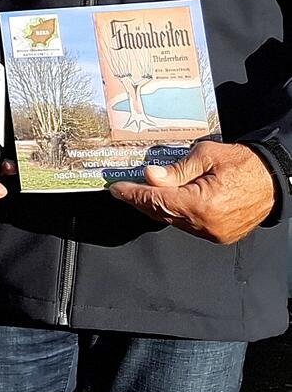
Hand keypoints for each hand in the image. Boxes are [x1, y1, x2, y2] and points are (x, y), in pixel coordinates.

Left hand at [108, 140, 274, 244]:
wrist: (274, 181)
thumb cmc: (244, 164)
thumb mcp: (207, 156)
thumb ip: (177, 169)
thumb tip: (150, 176)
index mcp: (202, 205)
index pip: (158, 201)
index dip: (134, 195)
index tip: (116, 189)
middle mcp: (206, 225)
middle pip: (163, 213)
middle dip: (141, 201)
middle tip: (123, 190)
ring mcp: (213, 233)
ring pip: (174, 221)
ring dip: (156, 207)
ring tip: (140, 193)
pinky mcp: (219, 235)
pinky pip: (188, 225)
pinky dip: (174, 213)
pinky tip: (165, 201)